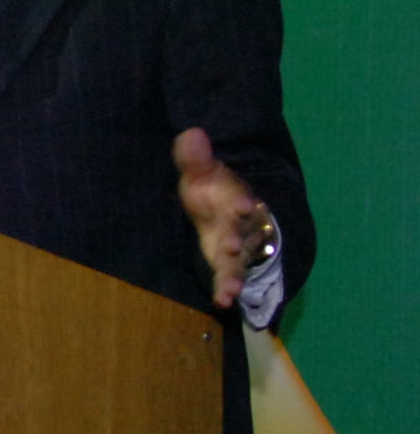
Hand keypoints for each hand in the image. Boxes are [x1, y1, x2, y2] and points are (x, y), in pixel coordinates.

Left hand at [173, 127, 264, 307]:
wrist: (228, 210)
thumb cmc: (211, 190)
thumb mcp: (201, 173)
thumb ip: (195, 158)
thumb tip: (191, 133)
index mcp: (234, 197)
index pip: (241, 197)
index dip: (242, 201)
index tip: (243, 204)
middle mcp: (241, 223)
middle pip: (242, 231)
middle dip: (238, 238)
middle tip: (232, 245)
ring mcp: (238, 246)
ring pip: (241, 260)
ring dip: (235, 271)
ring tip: (232, 286)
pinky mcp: (230, 264)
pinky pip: (231, 277)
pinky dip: (228, 289)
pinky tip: (223, 301)